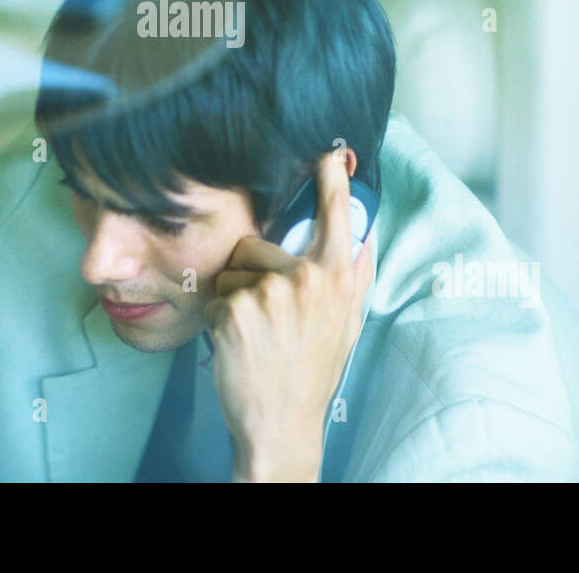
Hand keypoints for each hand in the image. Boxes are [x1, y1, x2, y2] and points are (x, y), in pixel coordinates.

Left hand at [204, 148, 375, 481]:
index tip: (328, 153)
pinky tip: (238, 345)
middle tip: (268, 318)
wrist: (280, 425)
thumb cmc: (312, 372)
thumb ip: (352, 277)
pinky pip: (217, 295)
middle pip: (257, 244)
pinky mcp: (235, 309)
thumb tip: (361, 237)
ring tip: (254, 333)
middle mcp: (305, 278)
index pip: (335, 214)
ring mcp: (268, 292)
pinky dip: (220, 319)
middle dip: (252, 273)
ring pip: (231, 270)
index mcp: (336, 277)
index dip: (330, 179)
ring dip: (234, 297)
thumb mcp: (347, 324)